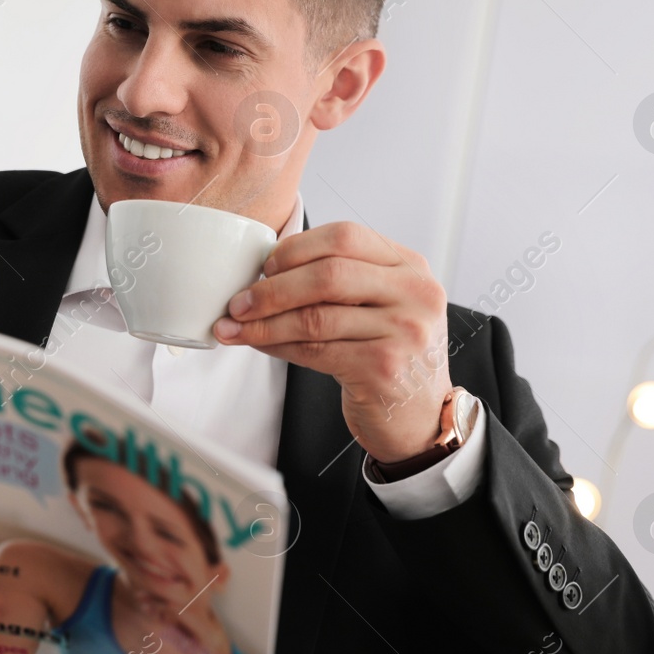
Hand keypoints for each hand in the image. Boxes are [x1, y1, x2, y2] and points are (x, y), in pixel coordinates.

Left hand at [213, 221, 450, 463]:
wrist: (419, 417)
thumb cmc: (390, 354)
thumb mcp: (382, 305)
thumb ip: (343, 280)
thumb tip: (266, 271)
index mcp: (410, 266)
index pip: (345, 236)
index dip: (296, 248)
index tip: (265, 266)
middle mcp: (414, 294)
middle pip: (328, 274)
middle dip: (273, 288)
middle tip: (239, 302)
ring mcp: (402, 331)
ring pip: (315, 316)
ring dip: (265, 322)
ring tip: (235, 326)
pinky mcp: (382, 368)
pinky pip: (314, 350)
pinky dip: (277, 346)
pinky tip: (259, 343)